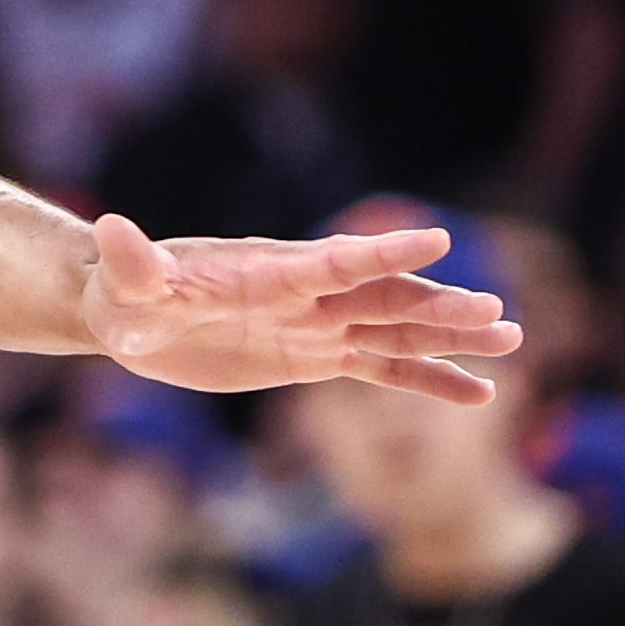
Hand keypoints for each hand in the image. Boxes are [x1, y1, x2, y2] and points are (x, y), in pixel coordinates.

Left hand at [79, 214, 518, 405]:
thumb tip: (112, 231)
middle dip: (436, 308)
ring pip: (395, 329)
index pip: (332, 262)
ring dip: (450, 337)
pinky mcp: (314, 356)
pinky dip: (428, 379)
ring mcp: (315, 325)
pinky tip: (476, 394)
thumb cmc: (125, 294)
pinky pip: (381, 368)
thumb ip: (132, 264)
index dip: (380, 255)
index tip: (435, 242)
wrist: (131, 310)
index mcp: (268, 273)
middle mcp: (304, 295)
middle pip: (382, 299)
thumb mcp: (125, 286)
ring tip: (512, 340)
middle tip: (496, 314)